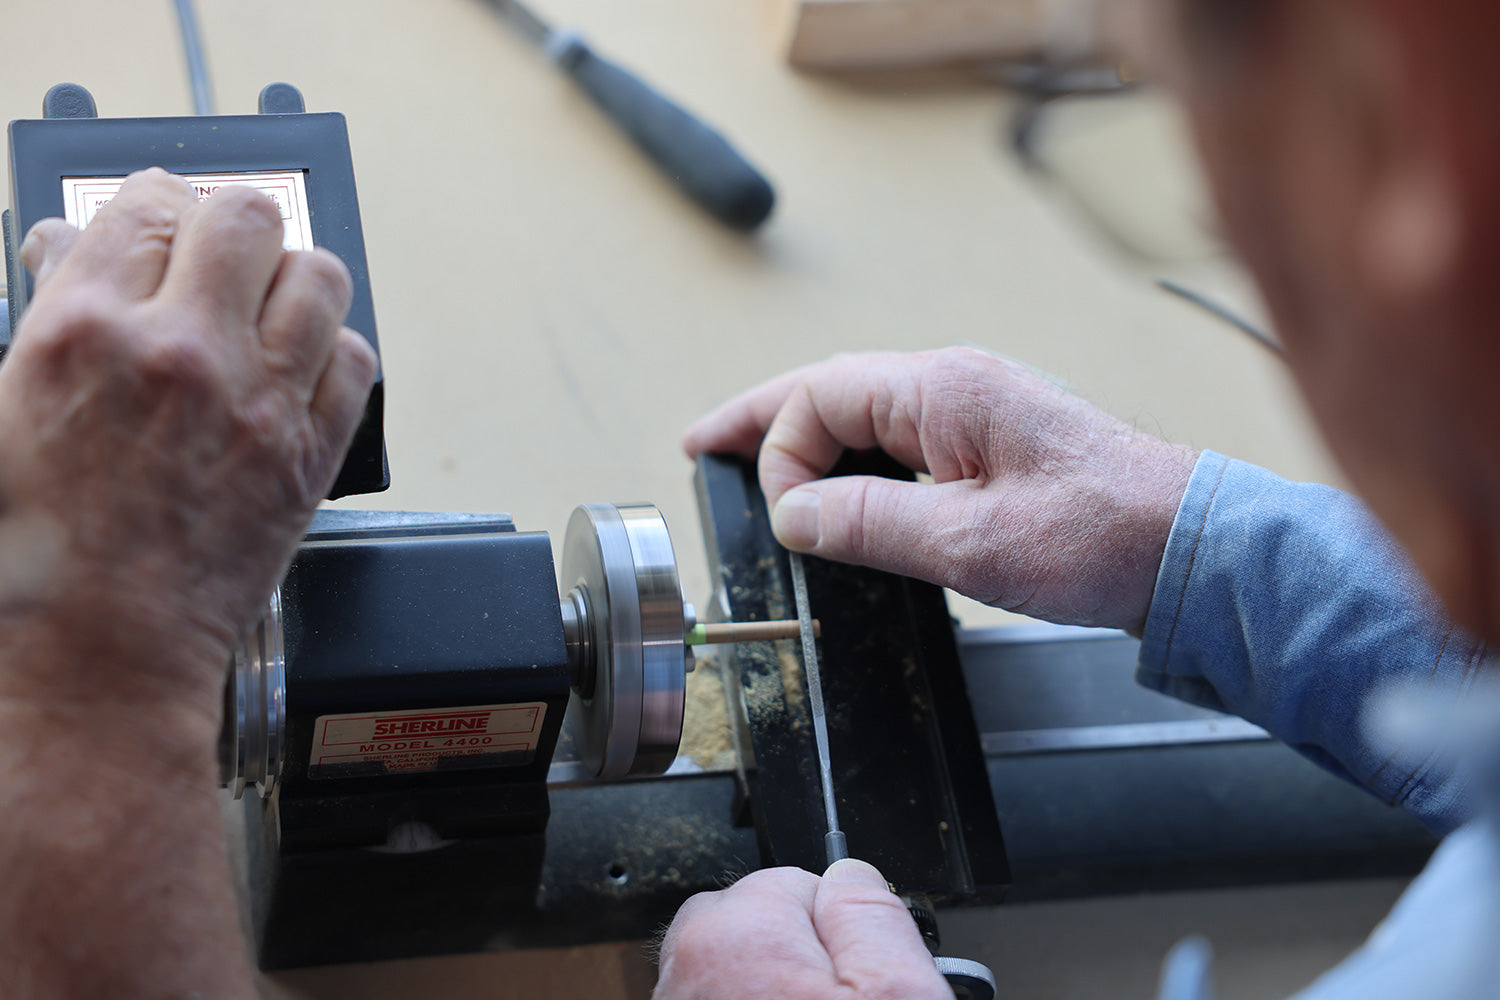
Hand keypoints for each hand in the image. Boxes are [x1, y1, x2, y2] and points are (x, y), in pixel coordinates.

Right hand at [0, 168, 376, 716]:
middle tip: (217, 255)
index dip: (157, 203)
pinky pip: (355, 359)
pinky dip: (332, 351)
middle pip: (249, 217)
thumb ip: (47, 313)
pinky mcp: (309, 454)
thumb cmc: (32, 551)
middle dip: (231, 226)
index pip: (147, 204)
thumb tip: (74, 246)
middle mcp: (181, 353)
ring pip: (320, 276)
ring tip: (266, 303)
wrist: (96, 652)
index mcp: (82, 333)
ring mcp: (258, 402)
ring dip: (292, 279)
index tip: (161, 218)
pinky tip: (298, 367)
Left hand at [655, 859, 948, 999]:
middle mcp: (686, 969)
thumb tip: (852, 874)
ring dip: (767, 989)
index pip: (796, 879)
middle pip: (753, 922)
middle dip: (796, 954)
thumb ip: (873, 915)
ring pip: (732, 973)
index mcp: (736, 934)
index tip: (859, 976)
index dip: (842, 930)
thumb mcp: (897, 995)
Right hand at [684, 348, 1196, 631]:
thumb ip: (873, 522)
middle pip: (831, 390)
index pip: (820, 397)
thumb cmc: (1106, 534)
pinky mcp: (991, 446)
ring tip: (754, 468)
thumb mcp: (973, 541)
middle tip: (706, 450)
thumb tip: (797, 515)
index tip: (783, 521)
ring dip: (806, 440)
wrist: (1190, 548)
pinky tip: (840, 491)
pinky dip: (853, 459)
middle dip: (764, 422)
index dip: (779, 452)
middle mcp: (955, 386)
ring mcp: (975, 412)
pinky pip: (899, 438)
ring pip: (864, 413)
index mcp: (945, 389)